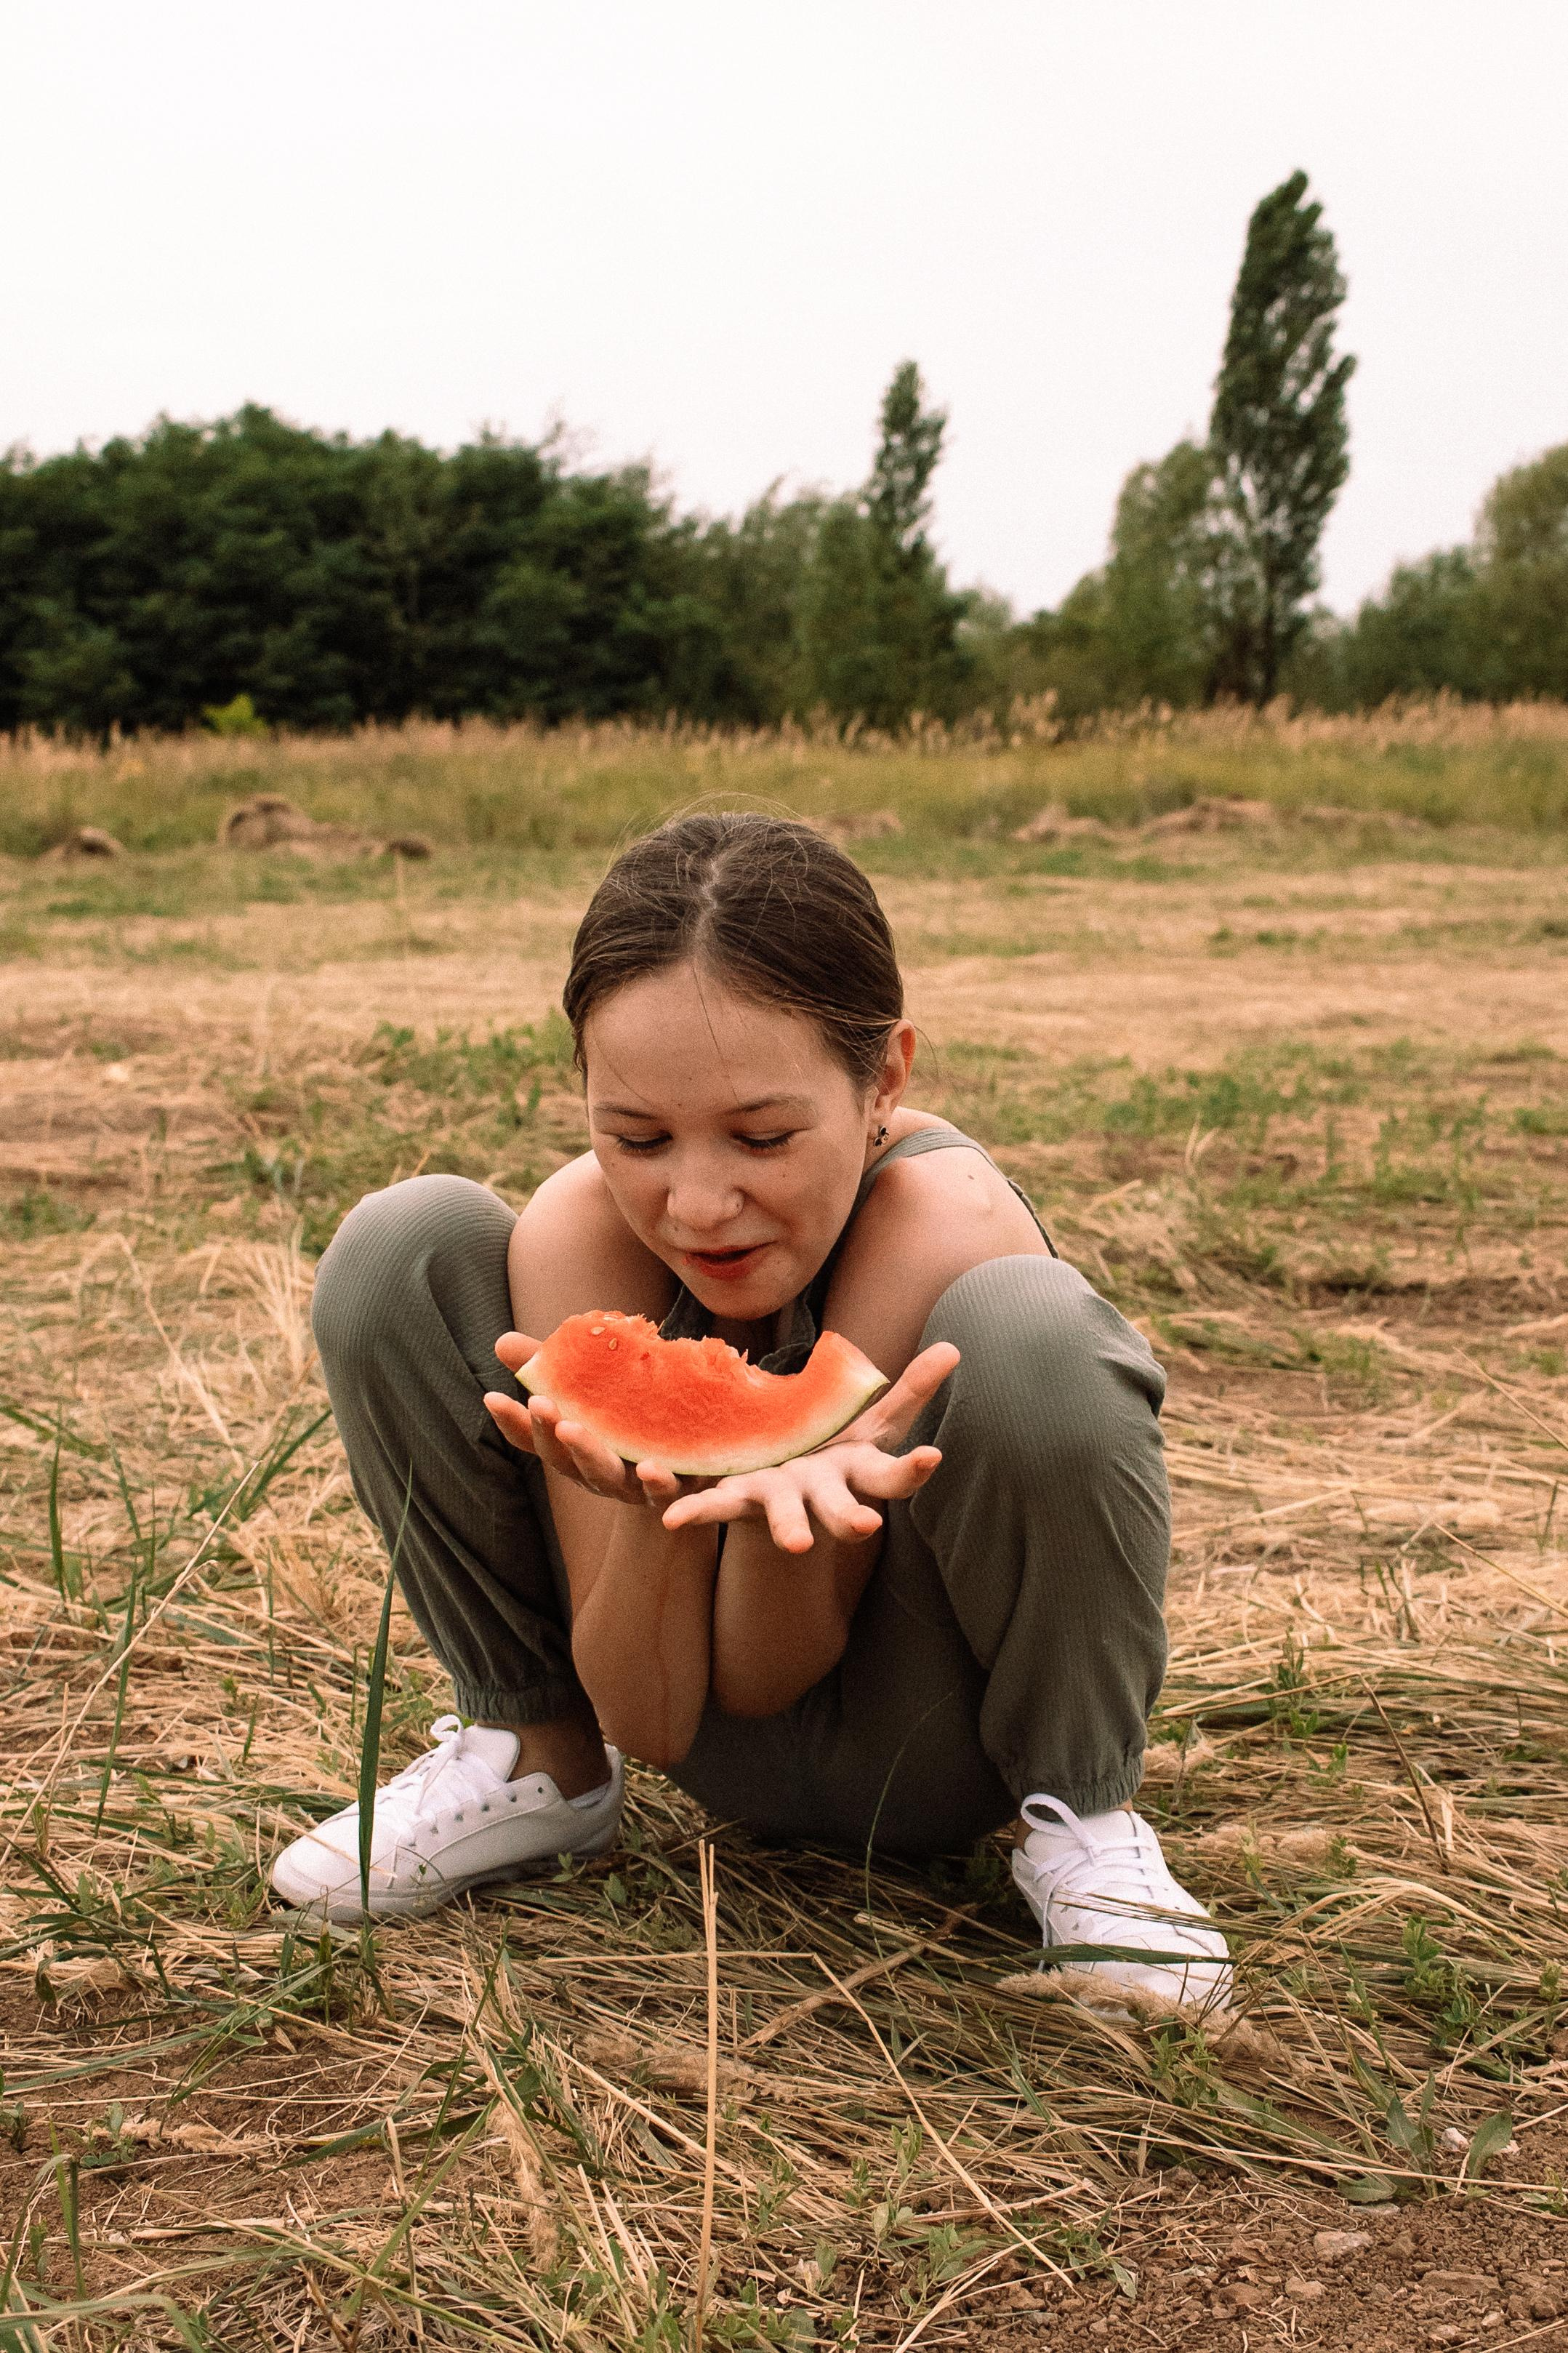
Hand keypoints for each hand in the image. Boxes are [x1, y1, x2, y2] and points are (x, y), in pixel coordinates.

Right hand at [485, 1331, 690, 1511]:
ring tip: (574, 1430)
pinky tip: (650, 1469)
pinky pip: (666, 1494)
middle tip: (541, 1404)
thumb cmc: (634, 1421)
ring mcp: (634, 1486)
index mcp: (575, 1450)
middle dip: (551, 1433)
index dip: (514, 1422)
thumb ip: (553, 1370)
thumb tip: (501, 1342)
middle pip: (566, 1459)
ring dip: (590, 1456)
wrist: (702, 1459)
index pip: (535, 1439)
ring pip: (608, 1477)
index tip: (492, 1396)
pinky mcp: (676, 1491)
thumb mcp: (596, 1392)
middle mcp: (597, 1473)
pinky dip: (656, 1486)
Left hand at [660, 1340, 959, 1553]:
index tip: (932, 1456)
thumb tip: (955, 1347)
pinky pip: (712, 1506)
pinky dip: (692, 1511)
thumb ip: (911, 1390)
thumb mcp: (875, 1422)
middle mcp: (820, 1496)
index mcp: (856, 1476)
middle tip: (864, 1528)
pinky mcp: (735, 1500)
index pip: (892, 1477)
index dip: (913, 1471)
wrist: (784, 1494)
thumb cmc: (837, 1455)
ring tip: (789, 1543)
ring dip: (782, 1528)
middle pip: (839, 1509)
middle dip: (849, 1518)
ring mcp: (777, 1502)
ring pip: (780, 1516)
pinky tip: (671, 1517)